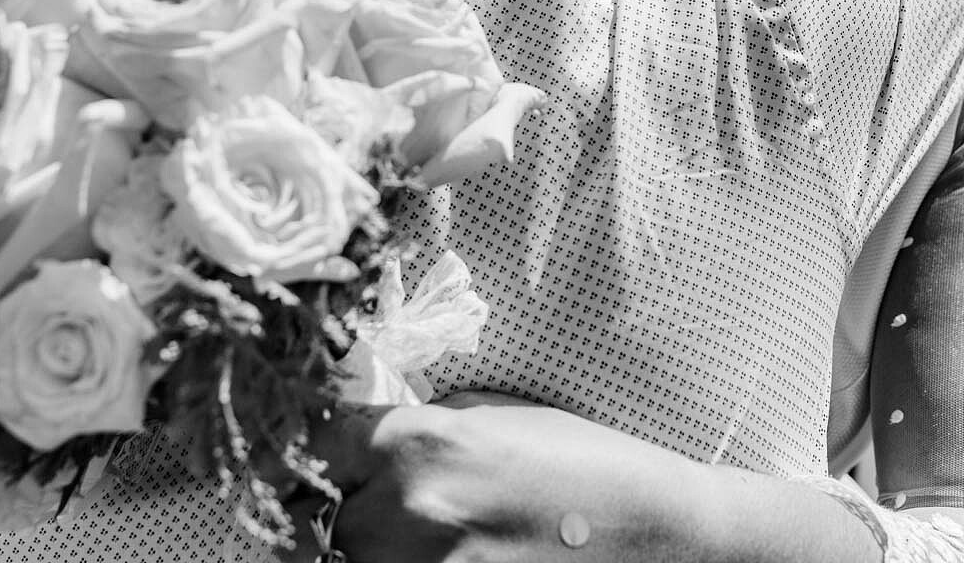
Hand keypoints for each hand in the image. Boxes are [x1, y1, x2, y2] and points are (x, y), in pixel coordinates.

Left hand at [310, 395, 701, 562]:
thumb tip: (355, 433)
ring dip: (369, 547)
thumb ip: (416, 427)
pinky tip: (440, 555)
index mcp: (418, 444)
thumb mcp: (493, 415)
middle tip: (375, 498)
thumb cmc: (583, 462)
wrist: (659, 535)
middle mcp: (409, 512)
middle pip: (322, 516)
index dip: (305, 448)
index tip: (304, 453)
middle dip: (340, 507)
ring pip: (351, 561)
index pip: (311, 445)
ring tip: (421, 532)